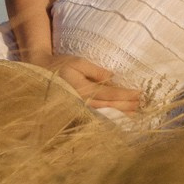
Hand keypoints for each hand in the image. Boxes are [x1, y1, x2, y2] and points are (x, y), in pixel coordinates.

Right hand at [29, 51, 143, 113]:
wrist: (39, 74)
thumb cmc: (59, 65)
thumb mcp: (77, 62)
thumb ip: (95, 71)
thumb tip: (112, 77)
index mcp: (82, 89)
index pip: (109, 94)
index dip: (126, 95)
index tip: (140, 93)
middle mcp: (80, 102)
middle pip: (109, 107)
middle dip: (127, 107)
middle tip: (144, 105)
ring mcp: (77, 110)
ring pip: (103, 116)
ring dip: (120, 115)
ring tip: (137, 115)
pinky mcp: (76, 113)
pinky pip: (95, 118)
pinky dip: (108, 120)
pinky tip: (119, 120)